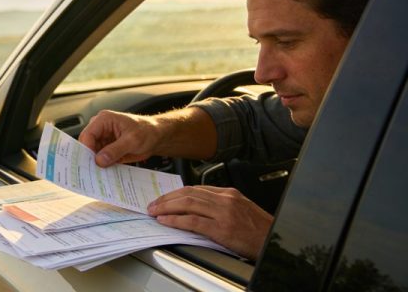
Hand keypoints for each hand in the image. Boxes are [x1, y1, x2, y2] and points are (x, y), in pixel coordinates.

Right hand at [78, 110, 159, 166]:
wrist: (156, 137)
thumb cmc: (147, 131)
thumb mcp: (132, 140)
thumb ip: (115, 150)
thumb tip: (99, 160)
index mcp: (104, 120)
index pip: (87, 135)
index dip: (86, 149)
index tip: (90, 163)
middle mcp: (100, 128)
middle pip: (87, 145)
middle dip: (89, 158)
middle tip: (92, 171)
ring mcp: (103, 139)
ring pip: (92, 153)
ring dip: (95, 164)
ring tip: (99, 174)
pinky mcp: (107, 149)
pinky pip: (100, 159)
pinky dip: (102, 166)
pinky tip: (105, 173)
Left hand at [148, 186, 271, 259]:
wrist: (275, 241)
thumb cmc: (259, 229)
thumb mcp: (241, 208)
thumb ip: (220, 204)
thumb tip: (196, 206)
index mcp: (229, 193)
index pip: (196, 188)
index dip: (176, 193)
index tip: (164, 197)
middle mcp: (225, 199)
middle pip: (188, 193)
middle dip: (167, 198)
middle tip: (153, 204)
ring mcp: (223, 213)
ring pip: (188, 204)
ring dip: (167, 207)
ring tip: (154, 211)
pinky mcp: (222, 228)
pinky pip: (193, 221)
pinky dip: (176, 220)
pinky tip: (165, 220)